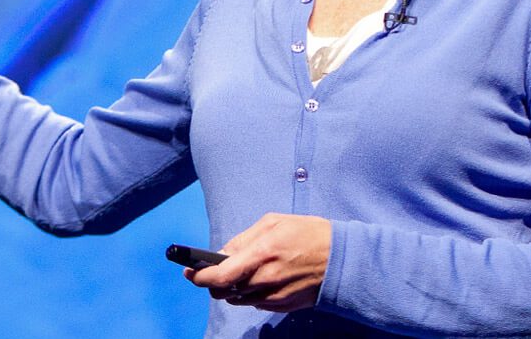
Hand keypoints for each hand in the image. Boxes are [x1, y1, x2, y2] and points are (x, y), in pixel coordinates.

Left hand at [185, 213, 330, 313]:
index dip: (198, 276)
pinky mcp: (282, 307)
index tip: (188, 271)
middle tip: (212, 270)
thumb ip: (244, 239)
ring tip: (241, 271)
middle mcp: (265, 280)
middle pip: (223, 291)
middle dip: (212, 282)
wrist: (342, 259)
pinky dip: (250, 292)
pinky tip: (260, 278)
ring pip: (237, 299)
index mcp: (261, 254)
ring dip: (232, 287)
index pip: (219, 275)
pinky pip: (255, 303)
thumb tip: (222, 253)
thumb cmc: (308, 234)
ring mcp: (274, 296)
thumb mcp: (273, 223)